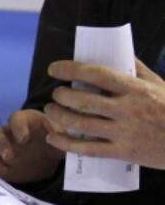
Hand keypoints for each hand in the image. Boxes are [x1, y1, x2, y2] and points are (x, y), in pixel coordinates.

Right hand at [0, 108, 63, 183]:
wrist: (50, 156)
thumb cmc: (55, 140)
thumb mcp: (63, 137)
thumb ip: (62, 139)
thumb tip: (66, 143)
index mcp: (26, 121)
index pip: (16, 118)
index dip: (17, 127)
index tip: (23, 139)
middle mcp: (9, 132)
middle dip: (1, 144)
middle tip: (9, 156)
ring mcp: (3, 146)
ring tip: (5, 165)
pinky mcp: (0, 160)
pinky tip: (2, 172)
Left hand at [42, 58, 164, 169]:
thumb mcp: (159, 85)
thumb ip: (137, 69)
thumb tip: (118, 51)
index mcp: (135, 89)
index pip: (96, 74)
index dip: (70, 69)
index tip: (54, 69)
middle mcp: (128, 110)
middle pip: (83, 100)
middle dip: (62, 96)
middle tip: (56, 94)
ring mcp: (126, 133)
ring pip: (81, 124)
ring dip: (59, 116)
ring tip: (51, 110)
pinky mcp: (126, 153)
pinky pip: (89, 149)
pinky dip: (67, 144)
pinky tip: (54, 138)